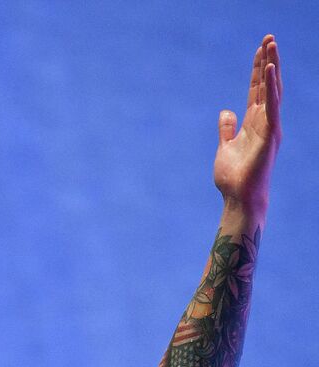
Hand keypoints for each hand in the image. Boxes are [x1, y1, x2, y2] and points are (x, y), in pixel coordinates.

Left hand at [214, 35, 281, 213]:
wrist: (239, 198)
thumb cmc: (234, 177)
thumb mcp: (225, 147)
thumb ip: (227, 129)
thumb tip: (226, 111)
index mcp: (254, 122)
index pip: (257, 90)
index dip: (258, 70)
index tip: (259, 49)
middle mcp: (265, 121)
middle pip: (267, 85)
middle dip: (267, 61)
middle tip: (269, 37)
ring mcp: (269, 127)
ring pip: (271, 90)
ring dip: (271, 67)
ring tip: (270, 45)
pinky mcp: (270, 134)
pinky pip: (271, 106)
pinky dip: (270, 87)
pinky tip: (269, 70)